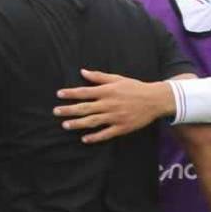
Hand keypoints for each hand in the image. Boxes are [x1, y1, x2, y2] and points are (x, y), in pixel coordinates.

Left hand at [54, 70, 175, 142]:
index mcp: (107, 91)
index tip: (59, 94)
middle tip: (56, 112)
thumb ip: (99, 77)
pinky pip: (106, 134)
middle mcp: (109, 104)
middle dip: (69, 110)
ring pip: (92, 121)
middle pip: (85, 108)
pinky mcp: (122, 127)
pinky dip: (95, 137)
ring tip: (65, 125)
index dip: (70, 93)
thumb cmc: (134, 88)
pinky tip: (84, 139)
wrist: (155, 100)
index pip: (84, 92)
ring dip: (78, 123)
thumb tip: (82, 72)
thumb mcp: (117, 79)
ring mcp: (115, 117)